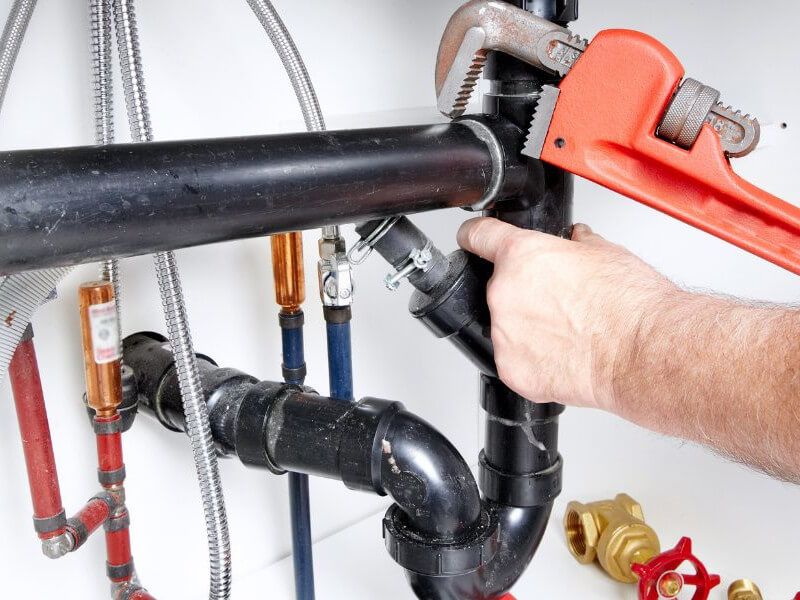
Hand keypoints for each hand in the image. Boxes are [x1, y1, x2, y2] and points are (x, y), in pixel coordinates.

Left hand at [457, 218, 676, 411]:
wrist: (642, 353)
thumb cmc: (630, 305)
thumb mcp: (605, 252)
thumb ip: (576, 243)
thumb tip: (574, 241)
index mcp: (521, 256)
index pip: (478, 236)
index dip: (477, 236)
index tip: (473, 240)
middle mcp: (504, 293)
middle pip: (498, 287)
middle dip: (523, 293)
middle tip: (559, 303)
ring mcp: (503, 334)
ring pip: (505, 326)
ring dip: (527, 327)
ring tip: (567, 332)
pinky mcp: (510, 370)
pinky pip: (513, 360)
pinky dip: (532, 359)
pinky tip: (563, 355)